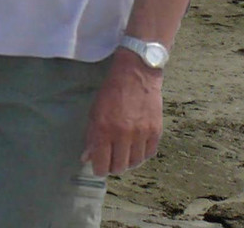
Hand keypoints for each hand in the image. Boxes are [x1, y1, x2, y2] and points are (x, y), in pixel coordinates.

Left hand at [80, 48, 163, 175]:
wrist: (136, 74)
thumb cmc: (111, 91)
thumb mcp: (95, 111)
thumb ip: (91, 136)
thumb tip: (87, 158)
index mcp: (104, 129)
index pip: (101, 164)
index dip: (99, 169)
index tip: (99, 167)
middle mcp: (123, 134)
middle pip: (119, 167)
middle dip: (113, 167)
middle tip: (111, 159)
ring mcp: (141, 133)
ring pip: (135, 163)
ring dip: (128, 161)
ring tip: (124, 153)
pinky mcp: (156, 131)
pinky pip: (149, 153)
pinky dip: (142, 154)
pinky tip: (137, 147)